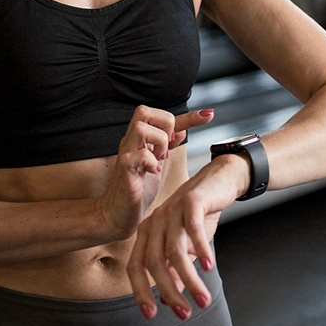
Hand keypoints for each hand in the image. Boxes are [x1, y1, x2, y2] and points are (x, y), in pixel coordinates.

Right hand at [94, 106, 214, 241]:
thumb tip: (181, 130)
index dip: (188, 116)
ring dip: (158, 141)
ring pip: (140, 128)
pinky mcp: (124, 171)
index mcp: (140, 139)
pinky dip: (151, 161)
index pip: (163, 117)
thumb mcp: (156, 164)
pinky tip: (155, 172)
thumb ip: (167, 146)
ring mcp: (126, 154)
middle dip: (164, 125)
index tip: (209, 114)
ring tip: (161, 158)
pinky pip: (138, 155)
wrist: (116, 214)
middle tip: (169, 147)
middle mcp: (131, 142)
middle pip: (143, 111)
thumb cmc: (136, 190)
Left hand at [125, 153, 248, 320]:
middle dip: (169, 291)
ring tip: (203, 299)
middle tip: (185, 313)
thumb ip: (174, 271)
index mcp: (148, 232)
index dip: (141, 291)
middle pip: (154, 262)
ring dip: (189, 279)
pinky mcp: (191, 201)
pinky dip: (201, 251)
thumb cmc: (200, 215)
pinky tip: (209, 268)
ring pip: (175, 251)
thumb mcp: (186, 246)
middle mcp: (155, 221)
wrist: (220, 181)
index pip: (136, 266)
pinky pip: (193, 230)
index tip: (151, 315)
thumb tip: (168, 301)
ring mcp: (171, 210)